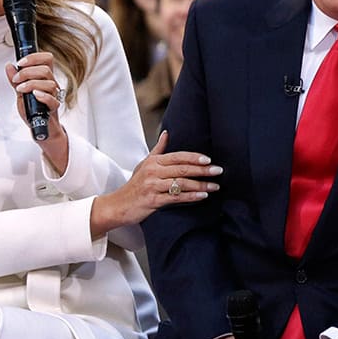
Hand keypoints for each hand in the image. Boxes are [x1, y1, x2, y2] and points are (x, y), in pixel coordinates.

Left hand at [4, 54, 69, 171]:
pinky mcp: (53, 107)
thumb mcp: (20, 92)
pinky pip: (52, 99)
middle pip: (46, 69)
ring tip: (20, 90)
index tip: (20, 62)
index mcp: (44, 77)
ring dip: (31, 84)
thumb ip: (15, 80)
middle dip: (27, 72)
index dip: (34, 57)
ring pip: (48, 82)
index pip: (47, 59)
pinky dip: (42, 95)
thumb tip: (9, 66)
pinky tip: (34, 95)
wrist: (40, 127)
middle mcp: (51, 84)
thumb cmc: (33, 109)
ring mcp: (53, 95)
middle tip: (16, 80)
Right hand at [90, 131, 221, 234]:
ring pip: (181, 183)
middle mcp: (153, 172)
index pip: (178, 156)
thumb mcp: (144, 164)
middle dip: (202, 170)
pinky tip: (202, 196)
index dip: (194, 157)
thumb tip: (166, 133)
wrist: (118, 205)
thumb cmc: (134, 185)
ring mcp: (152, 186)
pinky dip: (191, 197)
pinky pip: (176, 198)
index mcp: (153, 161)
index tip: (209, 160)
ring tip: (215, 187)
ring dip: (200, 185)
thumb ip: (158, 150)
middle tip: (218, 171)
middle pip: (182, 169)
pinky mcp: (153, 200)